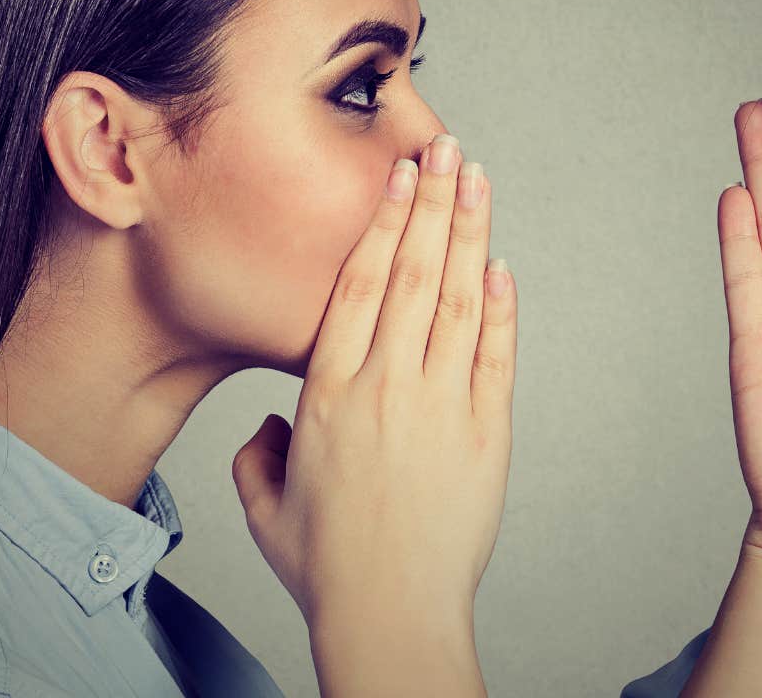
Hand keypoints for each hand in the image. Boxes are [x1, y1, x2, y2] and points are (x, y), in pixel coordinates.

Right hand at [230, 134, 515, 696]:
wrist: (390, 612)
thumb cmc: (330, 568)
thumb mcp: (266, 508)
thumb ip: (259, 457)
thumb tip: (271, 429)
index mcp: (327, 392)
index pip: (359, 283)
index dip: (381, 221)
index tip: (396, 177)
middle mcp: (385, 385)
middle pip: (412, 271)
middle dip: (431, 201)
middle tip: (446, 149)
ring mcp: (441, 404)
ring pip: (456, 298)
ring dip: (469, 232)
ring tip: (478, 180)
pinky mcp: (488, 432)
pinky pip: (496, 354)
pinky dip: (500, 306)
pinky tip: (501, 265)